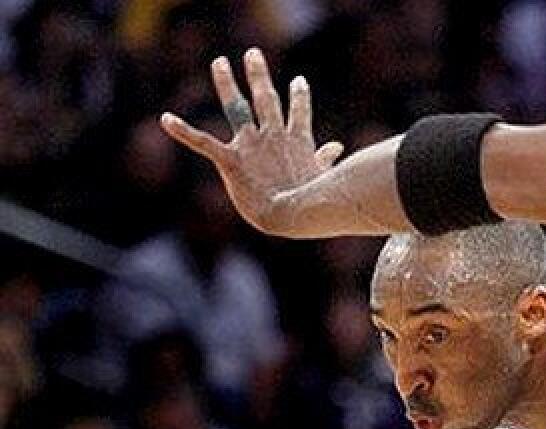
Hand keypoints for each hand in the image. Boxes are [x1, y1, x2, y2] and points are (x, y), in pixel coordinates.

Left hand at [160, 48, 343, 234]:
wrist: (291, 213)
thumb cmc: (311, 200)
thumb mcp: (321, 176)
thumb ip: (324, 158)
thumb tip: (335, 146)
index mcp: (297, 141)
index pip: (299, 111)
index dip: (300, 96)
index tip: (299, 81)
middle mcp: (272, 136)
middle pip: (266, 98)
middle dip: (258, 75)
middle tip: (252, 54)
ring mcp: (250, 146)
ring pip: (237, 107)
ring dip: (227, 84)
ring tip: (220, 63)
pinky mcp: (231, 160)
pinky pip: (203, 142)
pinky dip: (183, 130)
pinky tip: (165, 118)